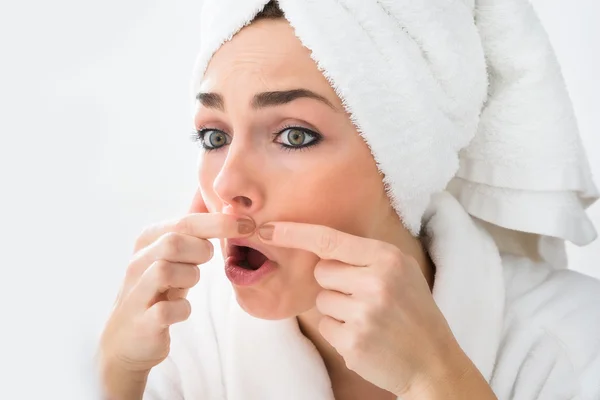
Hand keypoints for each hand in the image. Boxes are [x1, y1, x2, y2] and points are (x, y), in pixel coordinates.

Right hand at [98, 212, 253, 396]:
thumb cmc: (160, 292)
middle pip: (172, 242)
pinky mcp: (142, 322)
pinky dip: (182, 309)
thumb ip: (197, 235)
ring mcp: (136, 292)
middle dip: (200, 249)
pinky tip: (181, 310)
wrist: (129, 340)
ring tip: (189, 283)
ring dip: (189, 277)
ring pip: (165, 271)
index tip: (246, 224)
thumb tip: (231, 209)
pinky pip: (167, 310)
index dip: (218, 222)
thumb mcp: (176, 259)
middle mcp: (137, 263)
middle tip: (207, 259)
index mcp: (148, 241)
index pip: (184, 222)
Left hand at [257, 222, 470, 396]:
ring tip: (368, 319)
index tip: (267, 229)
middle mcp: (375, 282)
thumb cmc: (413, 312)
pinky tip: (365, 336)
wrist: (434, 361)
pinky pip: (325, 326)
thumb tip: (318, 246)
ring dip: (337, 309)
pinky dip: (339, 332)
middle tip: (365, 298)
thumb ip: (364, 256)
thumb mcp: (401, 271)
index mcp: (387, 258)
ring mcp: (364, 314)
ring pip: (321, 300)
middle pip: (322, 272)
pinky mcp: (353, 342)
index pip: (329, 240)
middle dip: (335, 283)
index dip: (295, 233)